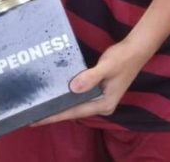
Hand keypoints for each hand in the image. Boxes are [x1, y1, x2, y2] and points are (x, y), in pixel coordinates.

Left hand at [31, 40, 151, 124]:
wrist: (136, 50)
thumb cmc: (123, 58)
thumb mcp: (107, 66)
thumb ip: (90, 77)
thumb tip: (73, 88)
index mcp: (104, 104)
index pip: (74, 112)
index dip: (55, 115)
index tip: (37, 119)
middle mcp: (101, 105)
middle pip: (74, 111)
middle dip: (55, 112)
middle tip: (33, 113)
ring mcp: (100, 99)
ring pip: (76, 104)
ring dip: (60, 104)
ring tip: (40, 106)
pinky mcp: (98, 91)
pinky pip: (79, 97)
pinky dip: (68, 96)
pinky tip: (56, 93)